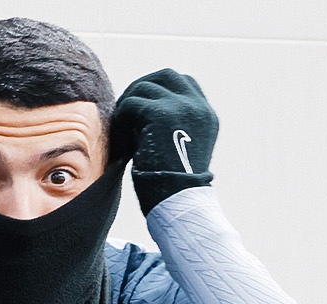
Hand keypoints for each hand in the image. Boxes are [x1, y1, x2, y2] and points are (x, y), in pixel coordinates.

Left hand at [112, 69, 218, 214]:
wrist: (178, 205)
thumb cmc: (174, 189)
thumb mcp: (180, 150)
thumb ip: (172, 127)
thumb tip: (143, 113)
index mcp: (206, 116)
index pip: (184, 83)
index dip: (161, 90)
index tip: (144, 108)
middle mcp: (198, 108)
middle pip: (165, 76)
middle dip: (143, 87)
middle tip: (127, 109)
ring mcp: (181, 108)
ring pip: (145, 87)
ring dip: (129, 104)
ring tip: (122, 128)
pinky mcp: (161, 114)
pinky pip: (132, 103)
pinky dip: (122, 116)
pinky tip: (121, 137)